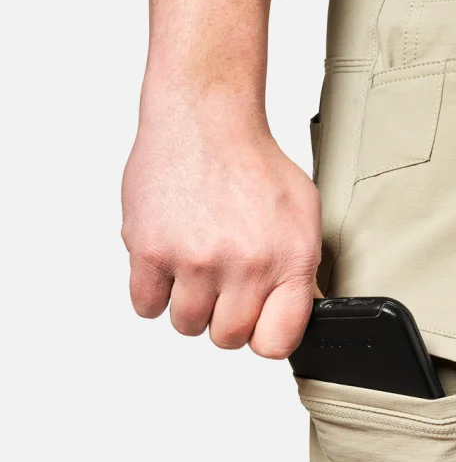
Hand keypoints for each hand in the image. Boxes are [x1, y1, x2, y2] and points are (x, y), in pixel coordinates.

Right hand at [121, 91, 321, 357]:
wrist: (204, 118)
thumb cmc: (253, 163)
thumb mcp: (303, 215)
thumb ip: (302, 271)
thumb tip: (297, 315)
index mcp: (289, 261)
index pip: (277, 343)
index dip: (265, 337)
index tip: (258, 323)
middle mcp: (245, 265)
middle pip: (228, 339)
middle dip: (225, 317)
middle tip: (224, 284)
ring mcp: (195, 260)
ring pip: (186, 325)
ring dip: (190, 303)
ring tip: (197, 264)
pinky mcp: (150, 251)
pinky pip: (146, 306)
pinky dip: (155, 291)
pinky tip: (170, 262)